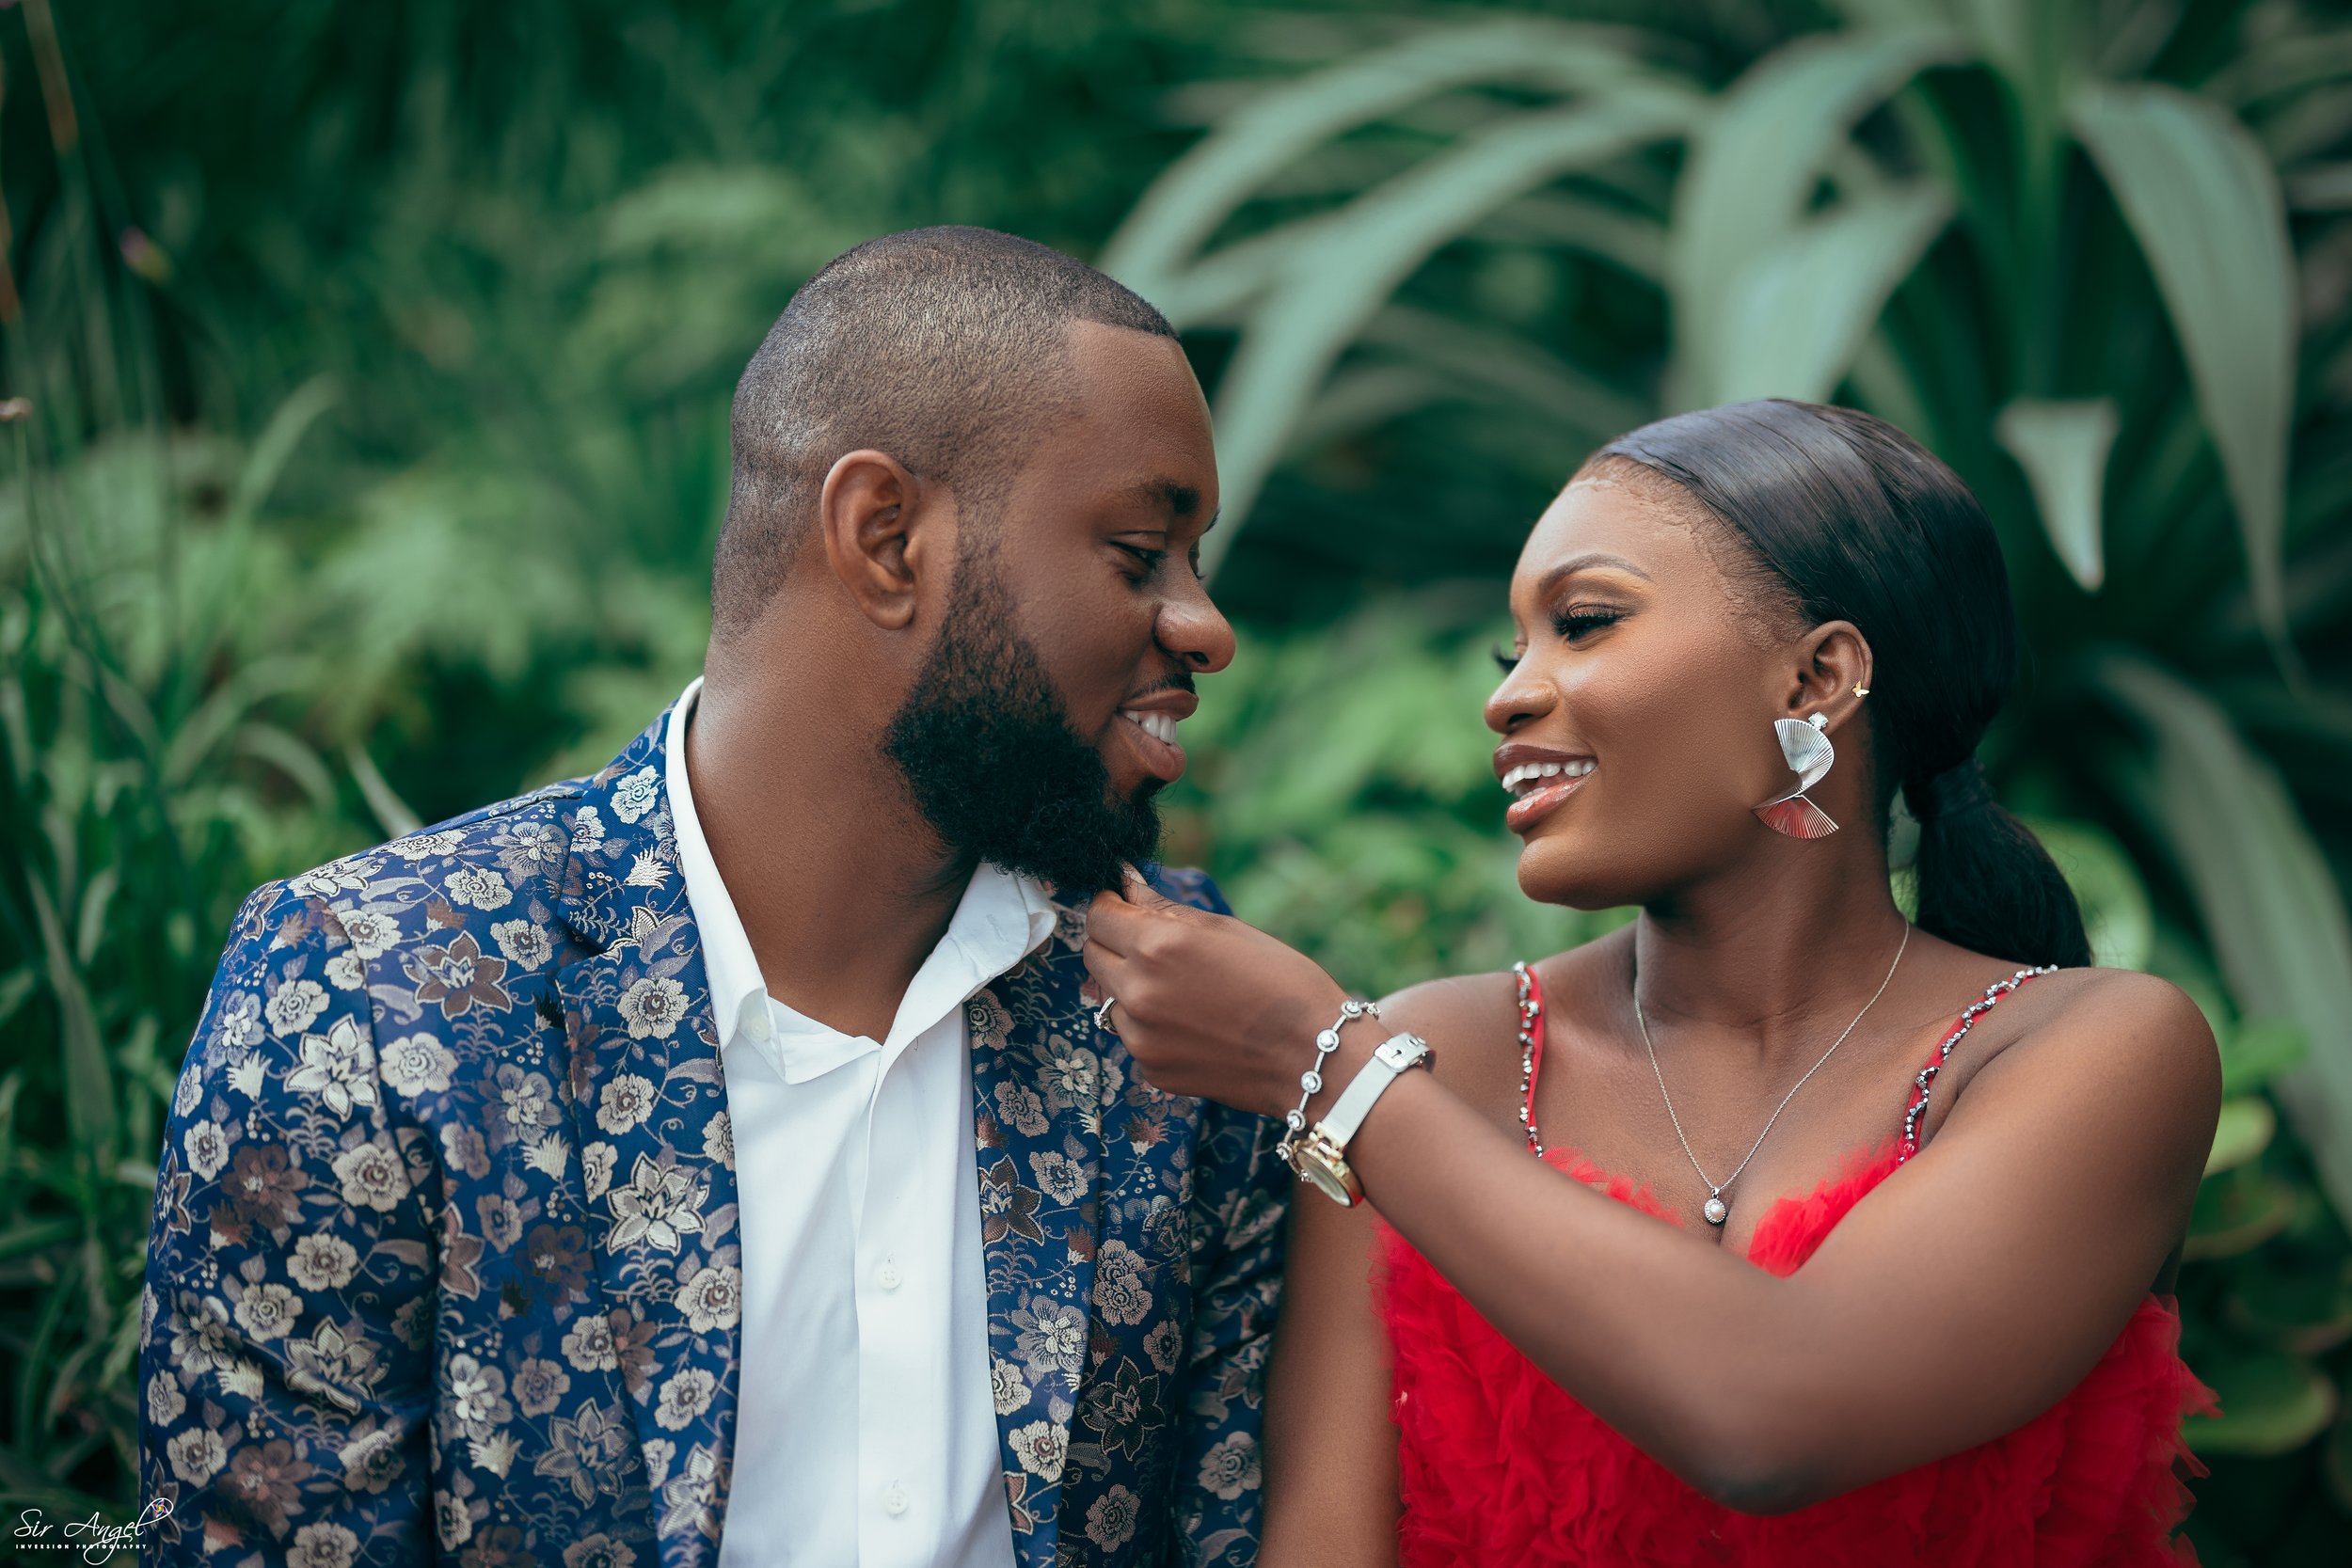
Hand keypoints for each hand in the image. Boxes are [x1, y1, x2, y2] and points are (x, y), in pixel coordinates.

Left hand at [1084, 869, 1353, 1119]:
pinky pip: (1130, 1033)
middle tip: (1151, 941)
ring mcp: (1140, 1036)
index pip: (1098, 916)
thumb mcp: (1226, 929)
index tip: (1124, 904)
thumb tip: (1127, 885)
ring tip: (1181, 987)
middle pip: (1092, 954)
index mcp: (1156, 946)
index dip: (1110, 905)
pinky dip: (1148, 1022)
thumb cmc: (1281, 982)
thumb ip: (1165, 909)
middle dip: (1113, 941)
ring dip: (1129, 984)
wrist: (1314, 1056)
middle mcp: (1138, 991)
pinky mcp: (1150, 1068)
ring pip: (1108, 996)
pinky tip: (1191, 1021)